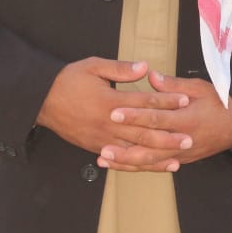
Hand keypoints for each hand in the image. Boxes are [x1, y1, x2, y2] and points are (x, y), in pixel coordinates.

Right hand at [36, 58, 191, 161]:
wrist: (41, 100)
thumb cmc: (68, 80)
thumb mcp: (93, 66)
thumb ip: (120, 69)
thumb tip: (145, 67)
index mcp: (109, 101)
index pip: (144, 102)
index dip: (166, 101)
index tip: (184, 100)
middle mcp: (108, 123)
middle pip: (143, 132)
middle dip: (168, 135)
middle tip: (190, 137)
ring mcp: (102, 139)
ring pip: (134, 150)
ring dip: (157, 155)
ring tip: (178, 157)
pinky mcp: (95, 148)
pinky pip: (120, 159)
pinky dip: (138, 164)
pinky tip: (152, 165)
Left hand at [100, 71, 231, 171]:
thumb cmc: (220, 103)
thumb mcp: (200, 88)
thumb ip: (173, 85)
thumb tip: (150, 76)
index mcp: (186, 118)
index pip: (155, 118)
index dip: (134, 116)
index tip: (114, 112)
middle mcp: (182, 140)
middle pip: (149, 147)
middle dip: (124, 148)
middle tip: (102, 147)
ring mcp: (181, 153)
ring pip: (150, 162)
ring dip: (126, 162)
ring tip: (104, 160)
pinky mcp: (181, 160)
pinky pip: (157, 167)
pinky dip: (138, 168)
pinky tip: (121, 167)